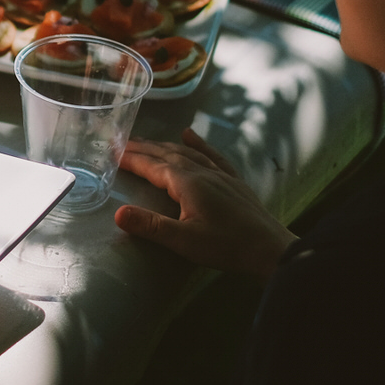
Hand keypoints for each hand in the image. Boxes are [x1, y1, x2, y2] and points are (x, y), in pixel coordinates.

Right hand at [115, 128, 295, 280]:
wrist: (271, 249)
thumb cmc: (227, 247)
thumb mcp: (184, 241)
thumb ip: (151, 226)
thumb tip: (118, 212)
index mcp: (188, 183)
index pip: (153, 166)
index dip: (132, 158)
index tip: (112, 151)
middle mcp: (203, 172)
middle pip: (167, 154)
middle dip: (143, 147)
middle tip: (122, 142)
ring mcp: (220, 175)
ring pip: (187, 152)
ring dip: (164, 144)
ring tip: (147, 141)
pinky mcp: (233, 181)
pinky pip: (212, 155)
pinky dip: (198, 143)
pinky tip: (190, 135)